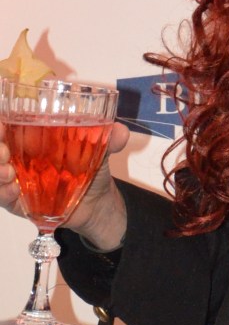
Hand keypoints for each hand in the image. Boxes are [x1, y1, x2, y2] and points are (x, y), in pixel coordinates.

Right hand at [0, 121, 129, 248]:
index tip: (1, 123)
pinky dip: (3, 191)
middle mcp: (16, 152)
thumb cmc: (89, 167)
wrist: (96, 203)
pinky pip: (1, 195)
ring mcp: (13, 176)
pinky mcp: (15, 200)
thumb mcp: (99, 150)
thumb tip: (121, 132)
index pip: (5, 121)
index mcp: (31, 133)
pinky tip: (15, 189)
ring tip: (9, 172)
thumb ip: (109, 139)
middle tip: (4, 152)